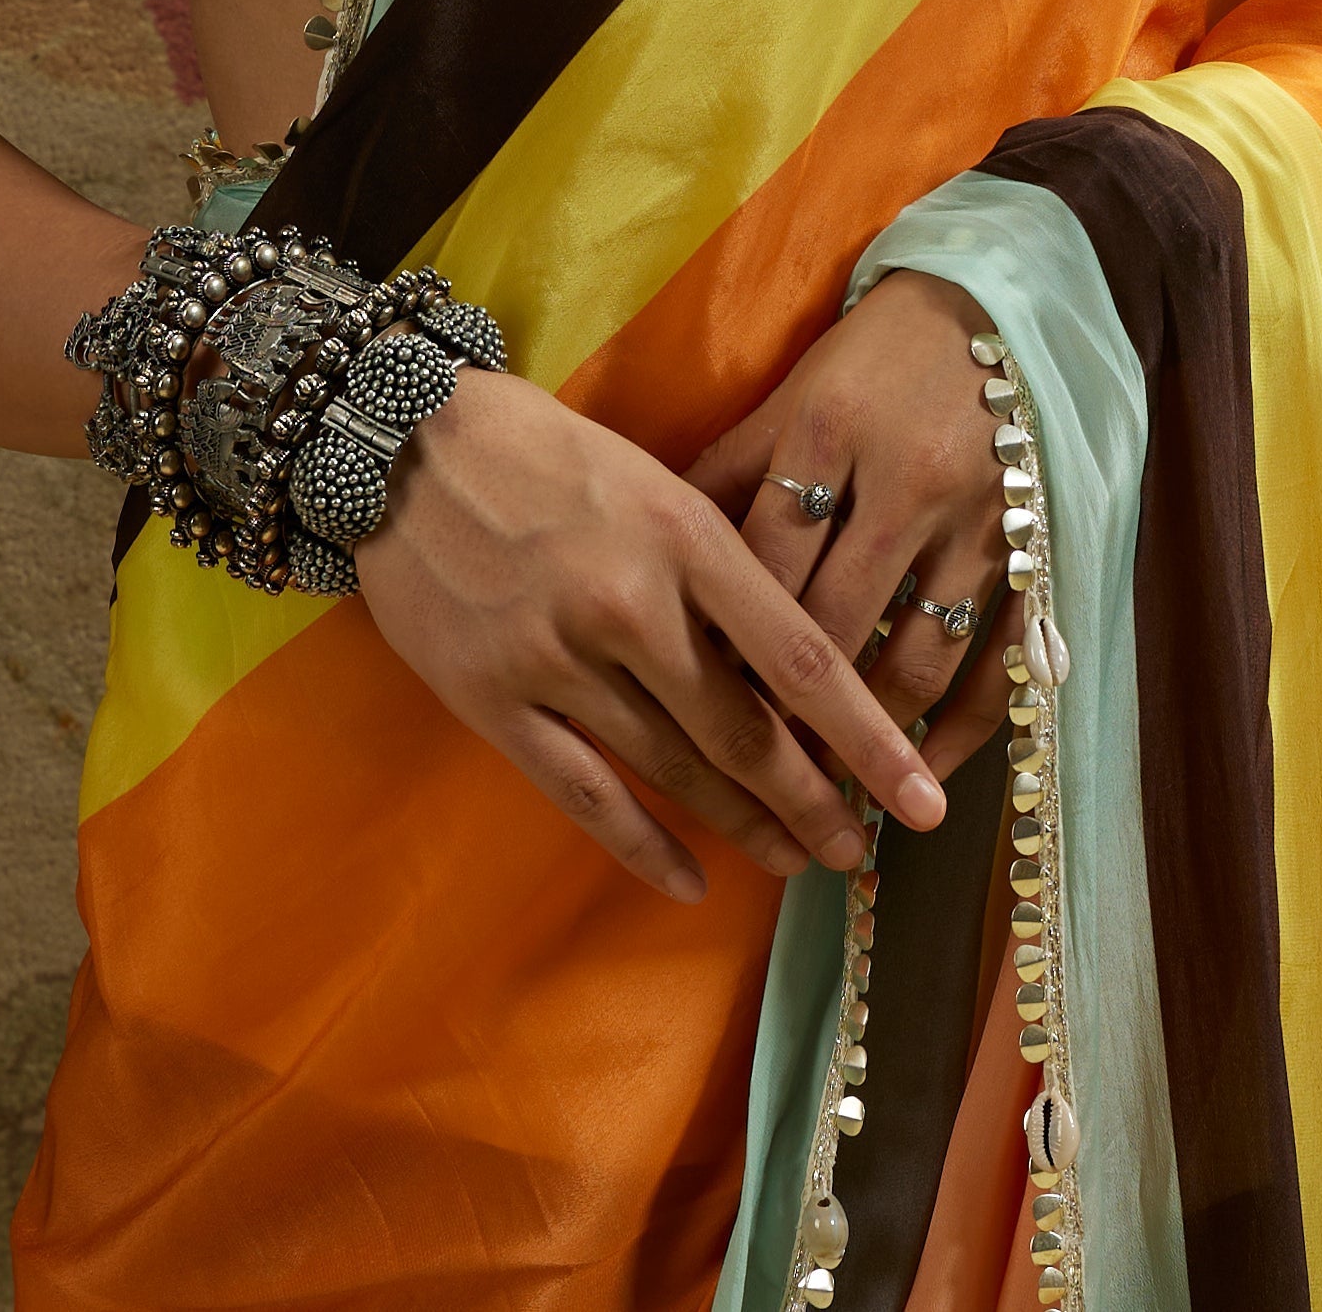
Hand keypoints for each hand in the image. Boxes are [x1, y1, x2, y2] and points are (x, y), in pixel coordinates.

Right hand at [359, 367, 951, 904]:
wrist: (399, 439)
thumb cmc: (542, 449)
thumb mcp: (651, 478)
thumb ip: (716, 564)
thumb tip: (793, 658)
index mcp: (684, 535)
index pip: (801, 659)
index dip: (870, 741)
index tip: (922, 798)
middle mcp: (630, 605)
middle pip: (746, 733)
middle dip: (815, 803)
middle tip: (861, 852)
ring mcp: (558, 660)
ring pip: (676, 772)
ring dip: (746, 828)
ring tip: (798, 862)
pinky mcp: (494, 702)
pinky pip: (585, 796)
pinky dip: (645, 847)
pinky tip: (692, 882)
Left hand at [685, 272, 1015, 784]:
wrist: (1000, 306)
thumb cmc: (877, 353)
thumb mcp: (796, 391)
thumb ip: (732, 468)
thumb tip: (657, 541)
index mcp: (828, 430)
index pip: (762, 560)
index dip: (723, 639)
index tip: (689, 706)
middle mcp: (904, 480)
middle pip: (832, 622)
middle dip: (786, 709)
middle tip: (747, 778)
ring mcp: (977, 520)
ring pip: (914, 656)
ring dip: (868, 734)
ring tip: (826, 792)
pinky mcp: (1033, 547)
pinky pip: (999, 659)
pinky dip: (963, 727)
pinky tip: (925, 768)